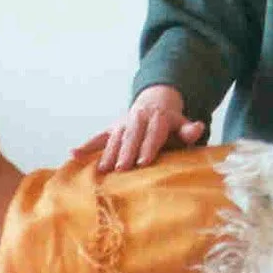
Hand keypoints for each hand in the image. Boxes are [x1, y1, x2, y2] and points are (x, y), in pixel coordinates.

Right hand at [71, 84, 206, 172]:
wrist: (156, 103)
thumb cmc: (171, 123)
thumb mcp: (183, 124)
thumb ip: (189, 130)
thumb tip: (198, 128)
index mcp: (158, 118)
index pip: (153, 133)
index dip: (148, 146)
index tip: (143, 162)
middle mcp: (138, 119)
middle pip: (132, 137)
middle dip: (126, 152)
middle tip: (121, 169)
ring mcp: (123, 124)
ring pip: (114, 138)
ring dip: (107, 154)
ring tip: (102, 170)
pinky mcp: (112, 129)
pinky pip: (98, 138)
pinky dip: (86, 146)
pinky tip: (73, 154)